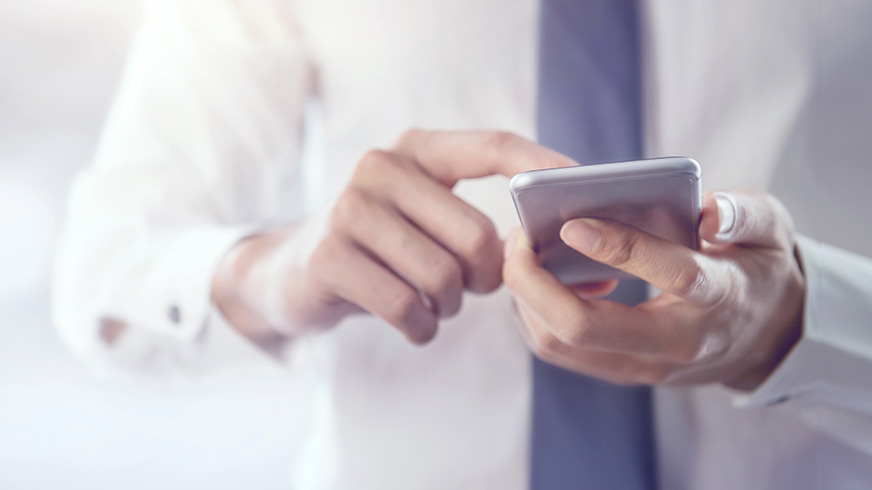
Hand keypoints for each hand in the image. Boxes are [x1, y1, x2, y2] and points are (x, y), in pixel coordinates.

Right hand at [212, 130, 575, 346]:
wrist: (292, 274)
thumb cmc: (382, 250)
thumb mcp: (425, 217)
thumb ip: (479, 220)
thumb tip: (567, 250)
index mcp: (415, 149)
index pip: (490, 145)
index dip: (539, 165)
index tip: (578, 188)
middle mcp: (380, 167)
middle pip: (475, 235)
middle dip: (486, 278)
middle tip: (472, 290)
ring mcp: (349, 209)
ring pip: (442, 276)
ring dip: (449, 307)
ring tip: (435, 305)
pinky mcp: (329, 256)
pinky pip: (405, 305)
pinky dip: (421, 327)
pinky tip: (414, 324)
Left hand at [503, 190, 805, 389]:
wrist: (767, 338)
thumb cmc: (759, 269)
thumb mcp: (770, 231)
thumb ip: (744, 215)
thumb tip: (708, 211)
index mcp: (721, 297)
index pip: (671, 275)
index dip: (620, 248)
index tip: (573, 223)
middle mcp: (678, 342)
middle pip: (585, 328)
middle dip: (535, 283)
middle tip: (519, 236)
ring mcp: (645, 365)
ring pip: (560, 344)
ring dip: (527, 298)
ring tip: (521, 251)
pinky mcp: (622, 370)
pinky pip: (560, 349)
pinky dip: (536, 312)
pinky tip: (537, 277)